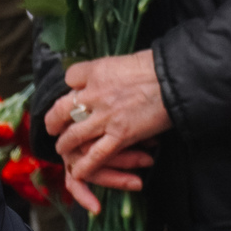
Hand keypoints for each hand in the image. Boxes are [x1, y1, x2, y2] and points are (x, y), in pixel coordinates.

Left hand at [47, 51, 171, 210]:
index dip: (72, 86)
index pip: (70, 77)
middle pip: (61, 109)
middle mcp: (95, 94)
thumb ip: (111, 71)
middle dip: (54, 120)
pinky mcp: (120, 136)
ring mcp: (105, 117)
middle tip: (53, 125)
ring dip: (65, 144)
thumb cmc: (158, 66)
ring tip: (63, 147)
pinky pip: (95, 156)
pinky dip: (84, 166)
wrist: (177, 80)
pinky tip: (78, 171)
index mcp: (97, 71)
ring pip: (73, 135)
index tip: (75, 91)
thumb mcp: (127, 59)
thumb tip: (109, 78)